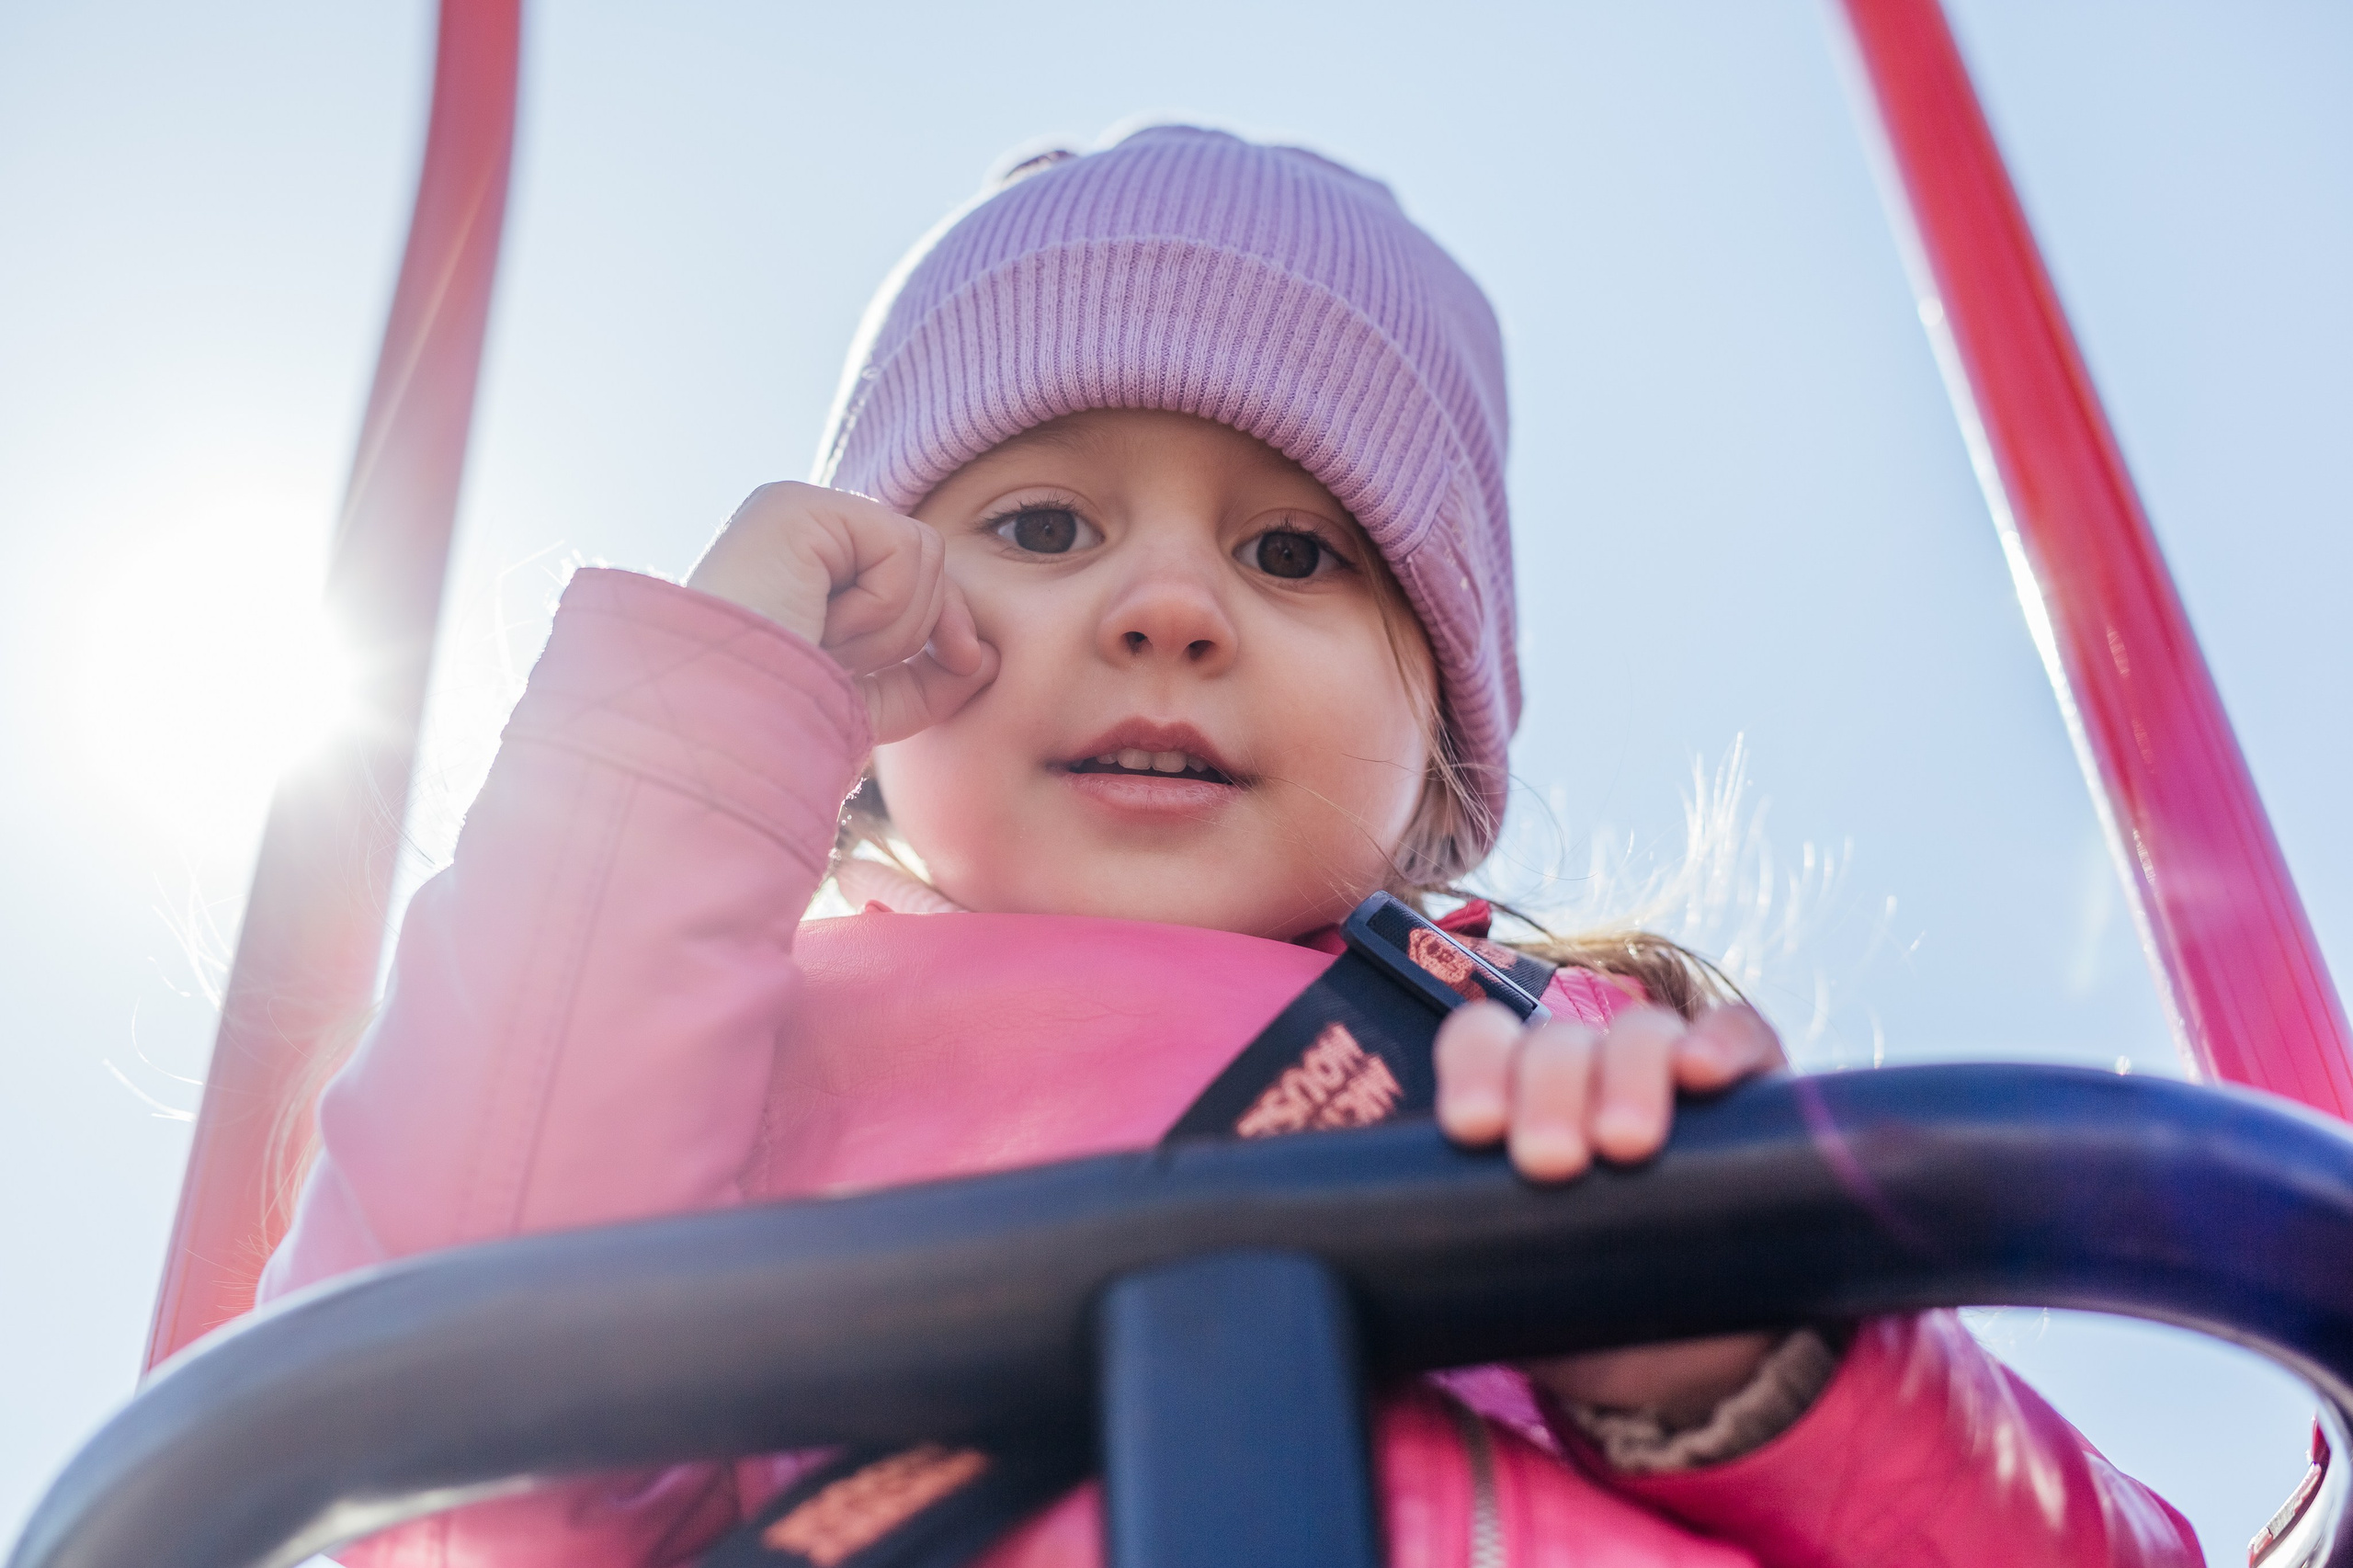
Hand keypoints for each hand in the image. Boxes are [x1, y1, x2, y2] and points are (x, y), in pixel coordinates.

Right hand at [688, 482, 997, 742]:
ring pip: (922, 553)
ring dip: (891, 626)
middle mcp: (801, 528)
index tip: (960, 662)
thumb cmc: (778, 728)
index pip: (914, 572)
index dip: (943, 622)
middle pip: (928, 560)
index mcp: (811, 566)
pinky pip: (902, 547)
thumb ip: (927, 679)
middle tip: (841, 658)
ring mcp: (794, 510)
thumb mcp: (869, 705)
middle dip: (909, 630)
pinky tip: (822, 624)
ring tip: (824, 644)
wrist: (721, 731)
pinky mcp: (797, 507)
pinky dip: (880, 607)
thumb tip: (986, 656)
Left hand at [1435, 998, 1787, 1423]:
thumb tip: (1384, 1286)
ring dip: (1627, 1075)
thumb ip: (1464, 1260)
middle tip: (1549, 1163)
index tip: (1471, 1129)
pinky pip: (1740, 1037)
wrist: (1691, 1354)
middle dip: (1546, 1092)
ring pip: (1641, 1034)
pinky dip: (1723, 1043)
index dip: (1473, 1069)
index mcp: (1516, 1095)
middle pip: (1557, 1042)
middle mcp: (1588, 1069)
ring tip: (1623, 1144)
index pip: (1481, 1041)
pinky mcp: (1752, 1091)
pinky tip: (1705, 1071)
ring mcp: (1670, 1071)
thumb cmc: (1579, 1299)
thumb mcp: (1514, 1282)